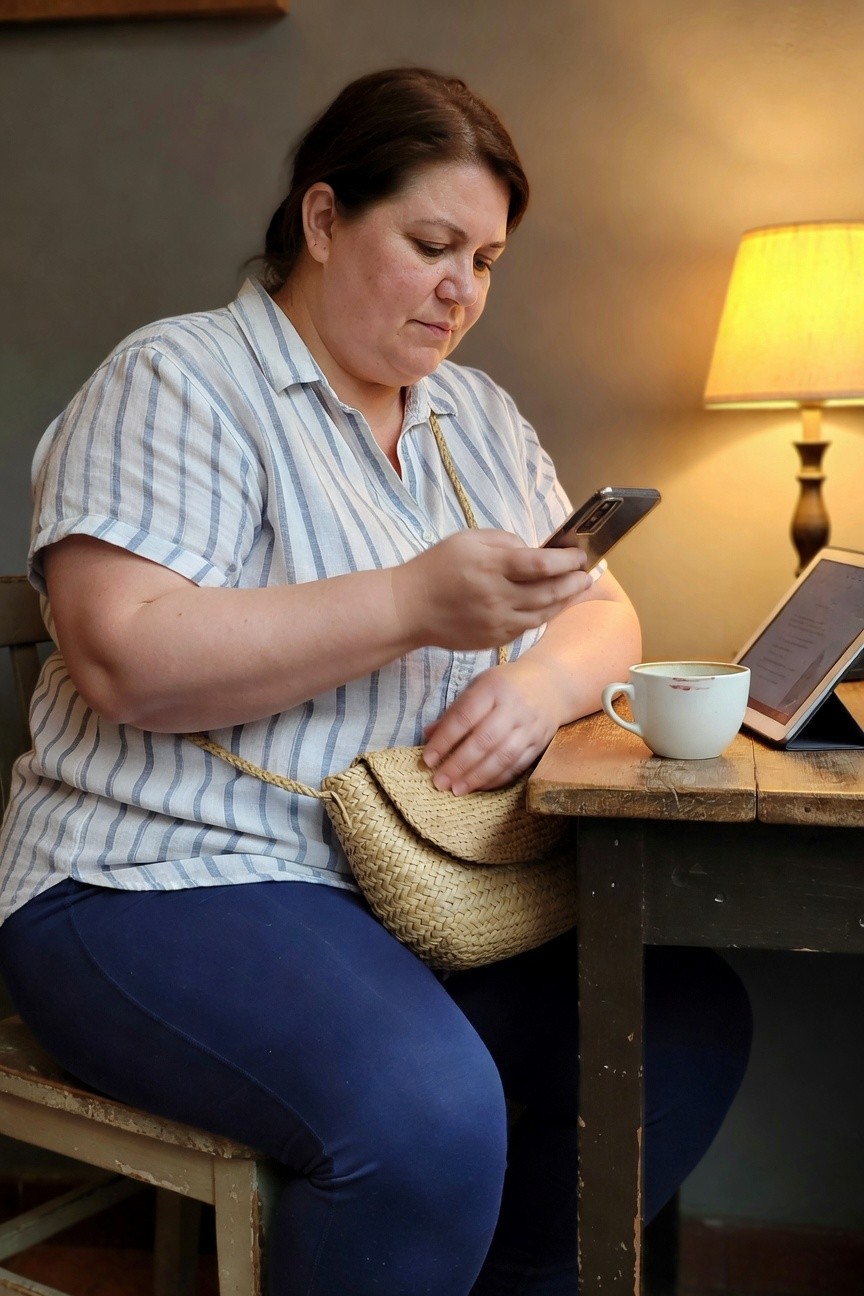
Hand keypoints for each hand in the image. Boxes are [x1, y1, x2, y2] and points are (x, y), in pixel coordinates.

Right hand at [391, 529, 591, 653]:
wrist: (409, 608)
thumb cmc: (437, 567)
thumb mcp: (468, 540)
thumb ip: (504, 541)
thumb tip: (534, 551)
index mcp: (491, 566)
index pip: (541, 564)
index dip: (567, 560)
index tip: (580, 555)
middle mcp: (497, 597)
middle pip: (549, 592)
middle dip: (573, 582)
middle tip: (587, 574)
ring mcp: (496, 622)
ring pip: (542, 614)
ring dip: (564, 601)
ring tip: (577, 590)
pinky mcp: (493, 639)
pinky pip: (527, 627)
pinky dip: (543, 615)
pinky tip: (551, 606)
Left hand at [421, 657, 565, 794]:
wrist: (553, 684)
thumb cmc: (506, 685)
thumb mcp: (479, 686)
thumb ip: (455, 711)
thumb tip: (428, 734)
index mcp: (493, 688)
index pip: (465, 717)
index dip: (445, 740)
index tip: (427, 759)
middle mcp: (513, 707)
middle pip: (484, 740)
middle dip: (459, 764)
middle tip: (439, 781)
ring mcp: (529, 727)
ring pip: (502, 757)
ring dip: (477, 776)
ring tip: (457, 790)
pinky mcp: (539, 743)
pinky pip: (517, 766)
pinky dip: (497, 779)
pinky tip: (479, 787)